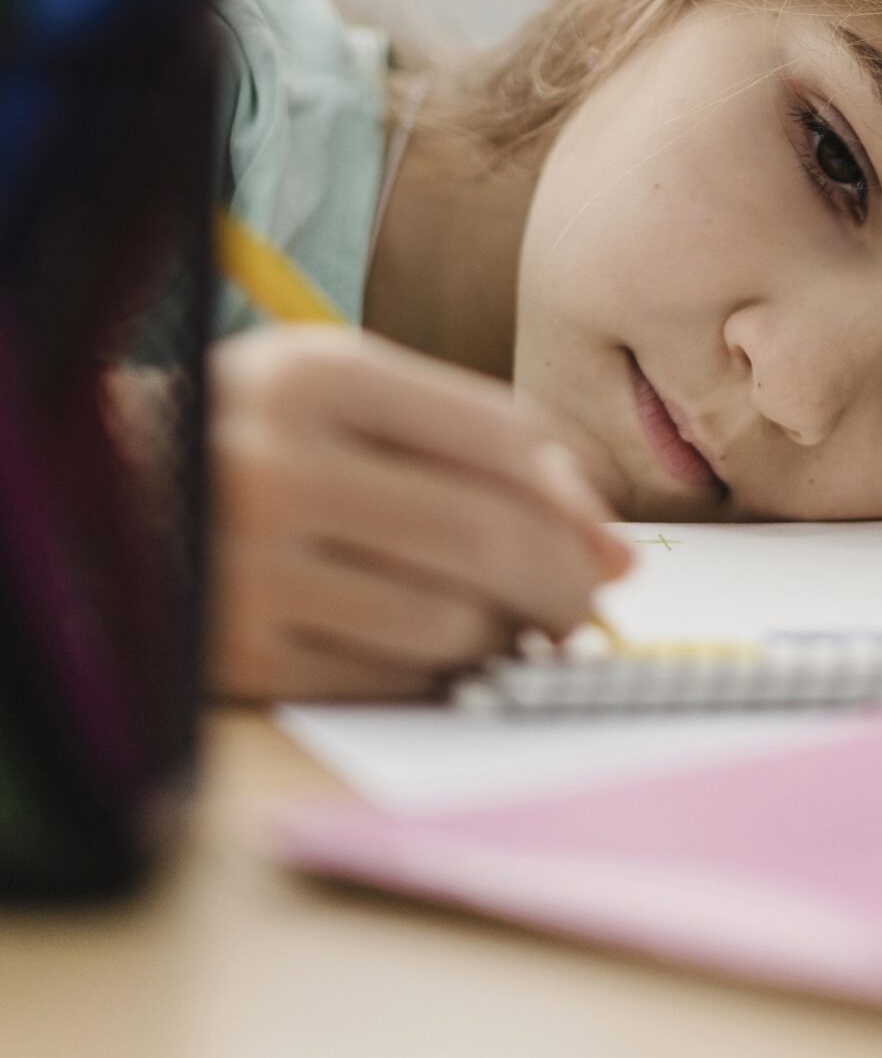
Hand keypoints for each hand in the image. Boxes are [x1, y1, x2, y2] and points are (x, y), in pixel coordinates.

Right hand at [210, 326, 631, 700]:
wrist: (96, 496)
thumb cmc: (256, 434)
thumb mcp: (344, 389)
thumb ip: (468, 435)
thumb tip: (606, 538)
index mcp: (316, 375)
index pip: (498, 441)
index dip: (576, 501)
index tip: (608, 542)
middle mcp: (277, 465)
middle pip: (484, 539)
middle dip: (564, 583)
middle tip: (586, 604)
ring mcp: (249, 569)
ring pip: (447, 623)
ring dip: (502, 635)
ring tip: (501, 622)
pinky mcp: (235, 660)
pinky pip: (387, 681)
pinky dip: (436, 675)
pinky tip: (436, 653)